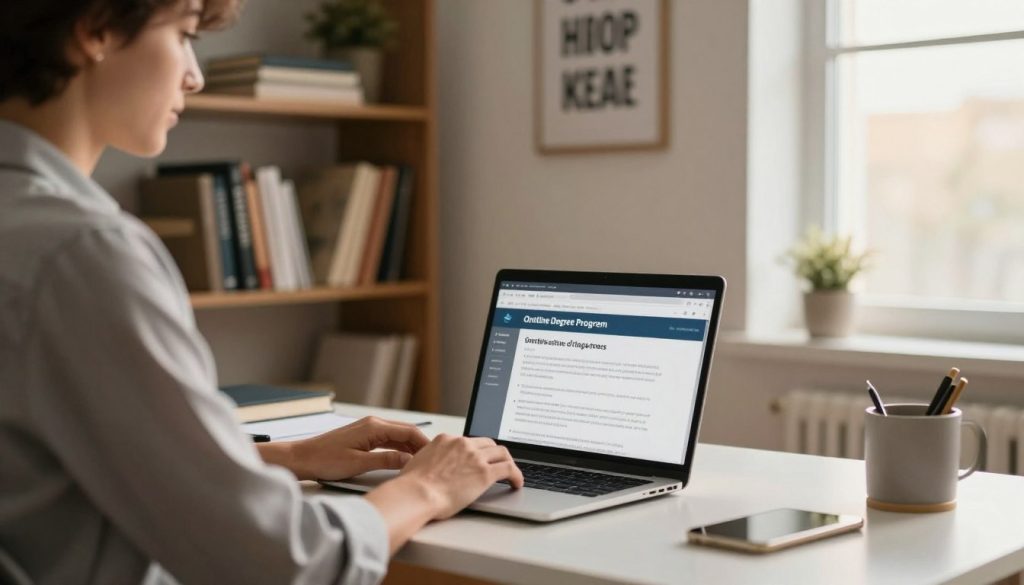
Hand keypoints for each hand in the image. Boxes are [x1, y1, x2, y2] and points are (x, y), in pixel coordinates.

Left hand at [284, 416, 428, 480]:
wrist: (302, 458)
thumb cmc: (325, 460)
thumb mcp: (358, 464)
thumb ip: (386, 461)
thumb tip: (409, 461)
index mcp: (374, 427)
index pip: (409, 432)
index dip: (424, 444)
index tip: (435, 457)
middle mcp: (373, 424)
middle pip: (405, 432)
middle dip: (420, 445)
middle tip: (433, 461)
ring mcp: (368, 429)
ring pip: (397, 436)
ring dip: (410, 448)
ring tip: (422, 463)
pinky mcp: (363, 437)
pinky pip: (387, 440)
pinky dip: (398, 449)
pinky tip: (404, 460)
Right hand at [395, 434, 524, 518]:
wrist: (416, 494)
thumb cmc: (412, 486)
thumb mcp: (417, 463)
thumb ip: (430, 460)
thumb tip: (431, 467)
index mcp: (446, 440)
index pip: (469, 441)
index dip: (477, 451)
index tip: (480, 459)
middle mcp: (462, 444)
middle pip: (488, 444)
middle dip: (494, 454)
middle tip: (498, 464)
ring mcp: (475, 457)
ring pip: (502, 453)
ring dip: (508, 462)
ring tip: (511, 474)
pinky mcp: (485, 473)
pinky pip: (509, 469)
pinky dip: (516, 475)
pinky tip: (517, 483)